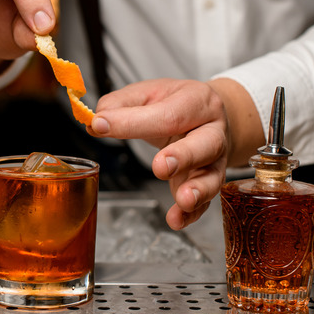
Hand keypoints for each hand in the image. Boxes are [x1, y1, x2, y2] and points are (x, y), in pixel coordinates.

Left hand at [87, 78, 263, 229]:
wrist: (208, 115)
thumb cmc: (174, 104)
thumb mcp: (148, 93)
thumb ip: (121, 105)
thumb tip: (98, 122)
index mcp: (196, 101)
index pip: (166, 115)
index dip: (132, 122)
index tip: (100, 125)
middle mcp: (213, 131)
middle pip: (204, 145)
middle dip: (183, 157)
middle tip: (160, 167)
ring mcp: (215, 160)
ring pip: (212, 177)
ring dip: (197, 190)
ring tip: (182, 200)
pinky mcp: (209, 182)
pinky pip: (206, 202)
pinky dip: (191, 214)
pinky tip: (176, 219)